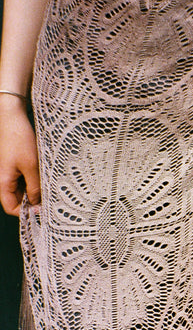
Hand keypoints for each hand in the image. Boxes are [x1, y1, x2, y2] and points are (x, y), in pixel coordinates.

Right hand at [0, 96, 40, 215]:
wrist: (12, 117)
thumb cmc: (19, 138)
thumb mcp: (32, 166)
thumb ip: (35, 187)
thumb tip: (37, 204)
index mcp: (3, 181)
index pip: (11, 207)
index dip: (25, 212)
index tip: (41, 211)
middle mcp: (4, 178)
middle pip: (17, 199)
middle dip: (33, 202)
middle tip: (49, 200)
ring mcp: (10, 172)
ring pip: (23, 190)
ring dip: (35, 191)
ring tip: (49, 187)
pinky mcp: (16, 165)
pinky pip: (24, 179)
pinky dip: (34, 181)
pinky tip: (44, 177)